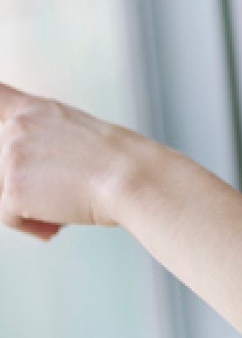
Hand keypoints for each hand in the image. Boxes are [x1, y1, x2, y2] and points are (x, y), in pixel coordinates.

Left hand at [0, 82, 137, 239]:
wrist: (132, 177)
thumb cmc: (122, 161)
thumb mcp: (82, 133)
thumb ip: (49, 140)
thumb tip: (37, 173)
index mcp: (38, 111)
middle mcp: (19, 128)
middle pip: (2, 165)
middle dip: (26, 184)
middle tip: (58, 195)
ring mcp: (12, 157)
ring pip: (5, 192)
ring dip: (31, 207)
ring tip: (64, 212)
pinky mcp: (12, 190)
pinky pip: (10, 217)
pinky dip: (33, 226)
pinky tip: (57, 225)